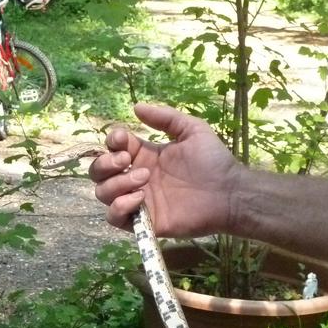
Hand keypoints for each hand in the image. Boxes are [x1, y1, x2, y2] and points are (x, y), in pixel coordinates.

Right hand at [88, 103, 242, 235]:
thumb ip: (165, 117)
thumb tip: (136, 107)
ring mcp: (137, 200)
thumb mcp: (192, 130)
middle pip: (98, 172)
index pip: (112, 148)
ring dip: (115, 183)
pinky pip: (114, 218)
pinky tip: (140, 198)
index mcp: (144, 155)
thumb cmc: (213, 161)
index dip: (111, 141)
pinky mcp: (143, 221)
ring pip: (102, 193)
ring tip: (143, 179)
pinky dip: (119, 207)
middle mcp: (135, 177)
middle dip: (106, 163)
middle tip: (127, 160)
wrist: (229, 193)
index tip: (123, 139)